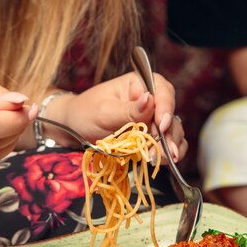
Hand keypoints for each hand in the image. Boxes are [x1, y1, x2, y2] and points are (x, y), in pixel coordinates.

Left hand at [58, 72, 187, 162]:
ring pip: (172, 131)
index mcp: (139, 84)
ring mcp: (151, 120)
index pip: (162, 91)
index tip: (162, 125)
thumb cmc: (85, 113)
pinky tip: (163, 161)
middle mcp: (149, 101)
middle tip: (164, 152)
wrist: (73, 130)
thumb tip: (149, 99)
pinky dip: (168, 154)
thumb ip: (129, 110)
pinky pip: (167, 144)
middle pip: (170, 114)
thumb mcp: (104, 111)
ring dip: (170, 146)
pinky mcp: (149, 137)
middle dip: (168, 135)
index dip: (166, 108)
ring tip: (161, 160)